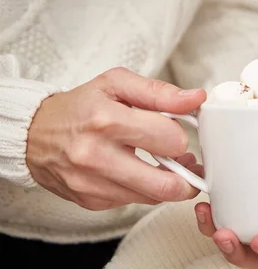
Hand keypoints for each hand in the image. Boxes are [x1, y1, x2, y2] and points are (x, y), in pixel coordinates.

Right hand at [27, 67, 205, 210]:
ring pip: (153, 197)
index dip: (181, 134)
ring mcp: (92, 184)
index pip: (170, 139)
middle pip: (165, 183)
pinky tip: (142, 171)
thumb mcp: (117, 84)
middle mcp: (96, 156)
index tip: (178, 129)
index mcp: (107, 121)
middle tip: (189, 160)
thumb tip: (196, 99)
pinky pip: (135, 202)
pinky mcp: (91, 201)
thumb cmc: (80, 106)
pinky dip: (146, 188)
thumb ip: (160, 92)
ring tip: (168, 163)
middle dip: (187, 173)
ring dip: (170, 182)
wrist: (34, 134)